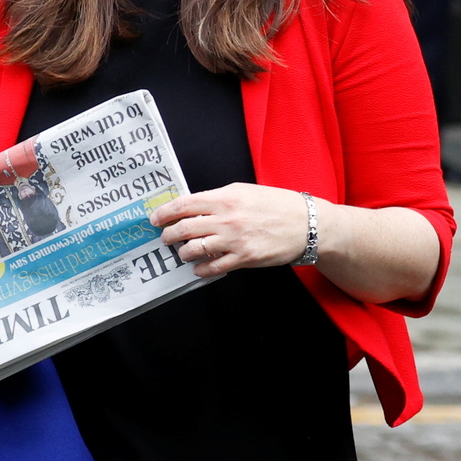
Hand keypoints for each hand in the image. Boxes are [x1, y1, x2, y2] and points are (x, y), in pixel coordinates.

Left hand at [149, 183, 308, 277]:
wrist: (305, 223)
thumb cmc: (276, 204)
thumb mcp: (245, 191)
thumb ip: (218, 198)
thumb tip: (193, 206)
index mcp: (225, 197)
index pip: (184, 204)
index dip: (164, 213)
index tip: (155, 218)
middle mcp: (226, 218)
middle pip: (183, 228)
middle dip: (168, 235)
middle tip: (165, 238)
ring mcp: (234, 240)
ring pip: (194, 249)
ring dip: (183, 253)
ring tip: (183, 253)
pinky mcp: (244, 258)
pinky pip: (213, 267)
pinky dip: (200, 269)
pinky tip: (198, 267)